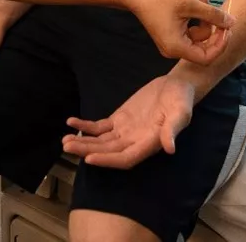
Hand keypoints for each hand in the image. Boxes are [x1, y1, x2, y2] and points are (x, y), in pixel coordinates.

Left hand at [62, 75, 194, 168]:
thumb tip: (170, 148)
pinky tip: (71, 122)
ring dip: (83, 142)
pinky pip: (99, 127)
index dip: (108, 160)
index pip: (125, 158)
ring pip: (100, 141)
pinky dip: (86, 127)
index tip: (89, 159)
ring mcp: (124, 131)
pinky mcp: (119, 120)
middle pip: (107, 152)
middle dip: (87, 151)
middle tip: (67, 147)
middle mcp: (134, 142)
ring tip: (64, 141)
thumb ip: (173, 129)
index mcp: (149, 144)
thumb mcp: (181, 112)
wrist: (176, 86)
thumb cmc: (181, 100)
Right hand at [125, 0, 233, 64]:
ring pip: (197, 31)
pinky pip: (188, 26)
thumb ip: (213, 15)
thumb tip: (232, 23)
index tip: (227, 28)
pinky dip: (191, 12)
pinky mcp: (170, 33)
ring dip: (202, 13)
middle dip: (211, 23)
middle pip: (203, 44)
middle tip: (215, 6)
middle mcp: (174, 49)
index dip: (220, 44)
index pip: (207, 57)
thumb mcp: (190, 4)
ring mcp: (172, 41)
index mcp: (178, 48)